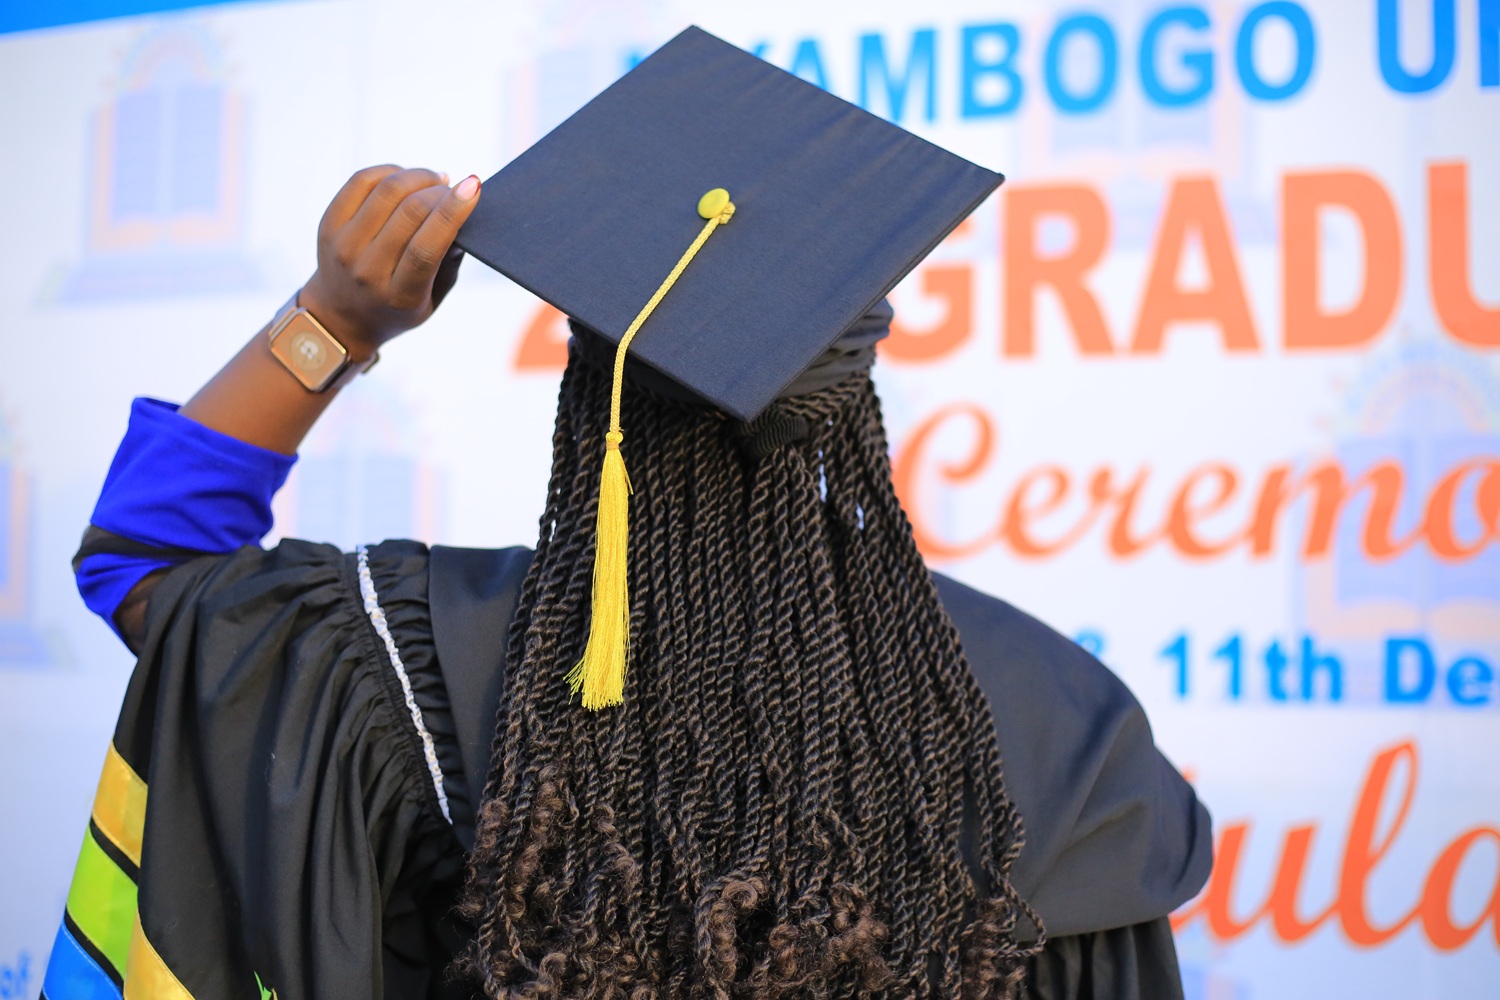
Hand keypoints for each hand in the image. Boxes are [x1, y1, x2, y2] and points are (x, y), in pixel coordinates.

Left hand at [298, 166, 481, 355]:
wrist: (343, 315)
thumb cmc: (398, 306)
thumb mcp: (432, 298)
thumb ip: (449, 262)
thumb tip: (462, 212)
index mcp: (399, 295)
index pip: (427, 247)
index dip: (453, 211)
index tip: (473, 186)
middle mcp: (367, 270)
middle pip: (409, 212)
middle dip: (439, 191)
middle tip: (453, 188)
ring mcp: (343, 245)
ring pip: (386, 190)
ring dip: (418, 176)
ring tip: (433, 181)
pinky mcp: (329, 224)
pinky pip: (361, 181)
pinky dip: (391, 171)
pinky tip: (405, 178)